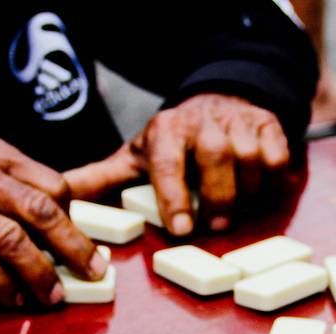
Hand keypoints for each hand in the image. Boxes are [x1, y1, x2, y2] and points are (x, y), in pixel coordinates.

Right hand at [0, 135, 107, 306]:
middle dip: (75, 247)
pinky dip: (2, 286)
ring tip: (53, 296)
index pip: (54, 184)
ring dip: (41, 274)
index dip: (74, 217)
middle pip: (42, 212)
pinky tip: (14, 299)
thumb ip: (14, 180)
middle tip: (93, 273)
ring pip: (14, 241)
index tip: (84, 241)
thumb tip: (62, 213)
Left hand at [64, 94, 289, 235]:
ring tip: (236, 207)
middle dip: (219, 199)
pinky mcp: (268, 125)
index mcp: (165, 131)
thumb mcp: (134, 158)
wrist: (217, 102)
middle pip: (217, 160)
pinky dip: (273, 177)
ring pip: (250, 159)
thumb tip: (58, 197)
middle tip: (216, 225)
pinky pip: (277, 156)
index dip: (175, 198)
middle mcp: (201, 121)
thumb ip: (98, 180)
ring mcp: (238, 121)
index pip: (169, 163)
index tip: (181, 230)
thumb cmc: (173, 145)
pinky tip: (258, 186)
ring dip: (247, 191)